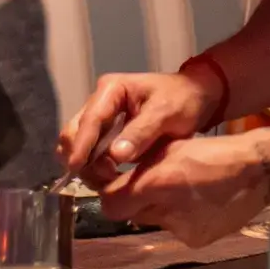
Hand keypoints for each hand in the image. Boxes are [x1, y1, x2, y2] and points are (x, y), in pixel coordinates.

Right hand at [57, 67, 223, 188]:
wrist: (195, 98)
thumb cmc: (183, 100)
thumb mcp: (166, 113)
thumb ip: (141, 132)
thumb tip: (115, 155)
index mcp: (111, 89)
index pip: (90, 118)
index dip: (82, 144)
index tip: (76, 167)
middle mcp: (100, 101)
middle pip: (74, 130)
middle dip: (81, 156)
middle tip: (103, 178)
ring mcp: (101, 117)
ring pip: (77, 143)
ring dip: (85, 163)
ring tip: (107, 179)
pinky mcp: (106, 133)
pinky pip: (90, 151)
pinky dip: (92, 166)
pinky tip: (108, 178)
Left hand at [99, 133, 269, 246]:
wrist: (258, 171)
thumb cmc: (213, 151)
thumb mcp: (171, 148)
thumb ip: (141, 164)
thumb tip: (115, 176)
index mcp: (156, 183)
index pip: (110, 204)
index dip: (107, 194)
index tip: (112, 182)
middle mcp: (165, 212)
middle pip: (131, 214)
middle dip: (134, 199)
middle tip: (148, 182)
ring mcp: (182, 231)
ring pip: (153, 221)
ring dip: (158, 208)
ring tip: (181, 189)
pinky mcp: (197, 241)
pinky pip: (175, 229)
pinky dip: (180, 217)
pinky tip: (198, 203)